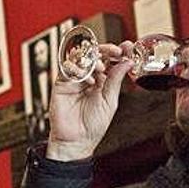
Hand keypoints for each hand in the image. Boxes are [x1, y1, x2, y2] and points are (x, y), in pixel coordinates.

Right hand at [46, 41, 135, 160]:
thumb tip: (127, 61)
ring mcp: (75, 80)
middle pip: (95, 55)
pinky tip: (87, 80)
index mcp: (102, 82)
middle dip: (106, 49)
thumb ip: (116, 80)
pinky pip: (67, 68)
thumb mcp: (110, 101)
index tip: (127, 46)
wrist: (75, 141)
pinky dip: (79, 69)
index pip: (110, 60)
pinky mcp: (61, 84)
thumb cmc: (92, 126)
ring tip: (100, 67)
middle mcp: (88, 78)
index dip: (118, 52)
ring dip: (93, 58)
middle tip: (115, 51)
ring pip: (81, 58)